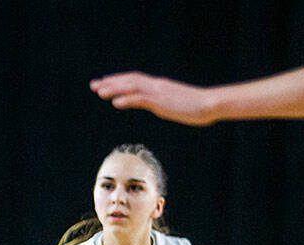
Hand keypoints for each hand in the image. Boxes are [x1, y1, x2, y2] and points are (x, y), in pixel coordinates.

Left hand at [90, 72, 217, 125]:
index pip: (134, 79)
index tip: (104, 82)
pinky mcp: (162, 102)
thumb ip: (162, 101)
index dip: (118, 80)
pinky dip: (127, 100)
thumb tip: (155, 104)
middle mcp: (156, 86)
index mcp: (158, 85)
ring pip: (132, 87)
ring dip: (114, 89)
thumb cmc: (195, 105)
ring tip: (99, 92)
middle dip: (110, 82)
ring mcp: (158, 93)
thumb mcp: (174, 102)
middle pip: (129, 80)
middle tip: (93, 85)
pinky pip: (141, 99)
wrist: (210, 104)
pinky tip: (116, 103)